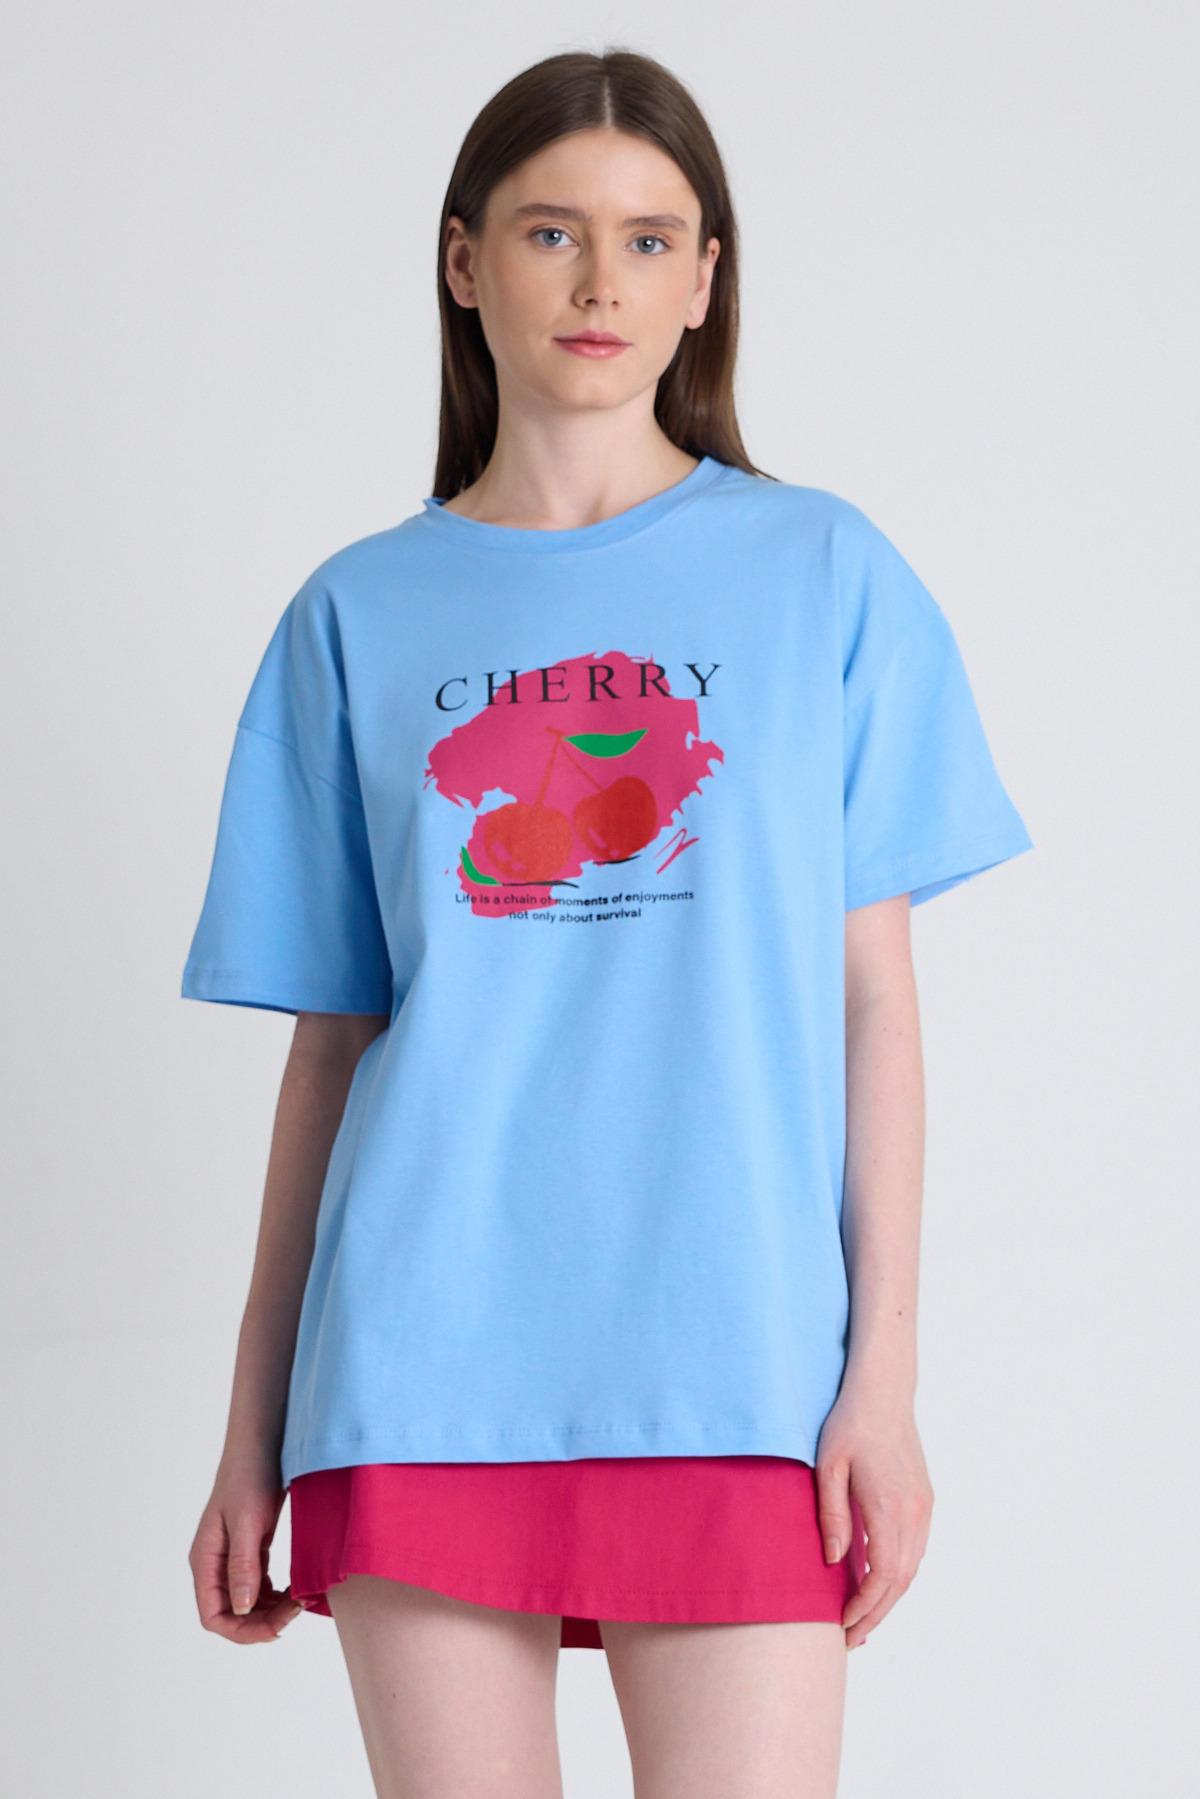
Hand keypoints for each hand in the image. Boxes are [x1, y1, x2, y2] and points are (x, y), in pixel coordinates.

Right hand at [189, 1458, 301, 1644]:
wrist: (262, 1442)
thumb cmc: (249, 1474)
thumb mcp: (247, 1520)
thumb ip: (242, 1565)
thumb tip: (241, 1610)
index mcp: (205, 1559)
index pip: (214, 1616)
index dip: (242, 1631)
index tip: (278, 1628)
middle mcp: (215, 1563)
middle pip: (232, 1614)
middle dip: (262, 1622)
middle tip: (297, 1611)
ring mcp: (232, 1556)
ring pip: (247, 1603)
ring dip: (271, 1610)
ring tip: (299, 1602)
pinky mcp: (250, 1548)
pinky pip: (258, 1585)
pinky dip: (275, 1594)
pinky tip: (294, 1590)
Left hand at [815, 1387, 933, 1649]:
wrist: (883, 1392)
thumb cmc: (849, 1424)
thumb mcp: (828, 1466)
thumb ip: (832, 1515)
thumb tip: (833, 1562)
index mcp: (888, 1505)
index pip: (883, 1575)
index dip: (864, 1606)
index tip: (841, 1624)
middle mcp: (913, 1511)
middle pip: (901, 1581)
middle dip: (875, 1614)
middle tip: (849, 1639)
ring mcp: (923, 1507)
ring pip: (911, 1569)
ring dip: (889, 1599)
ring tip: (862, 1622)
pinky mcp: (925, 1501)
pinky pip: (915, 1551)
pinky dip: (899, 1576)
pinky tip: (879, 1585)